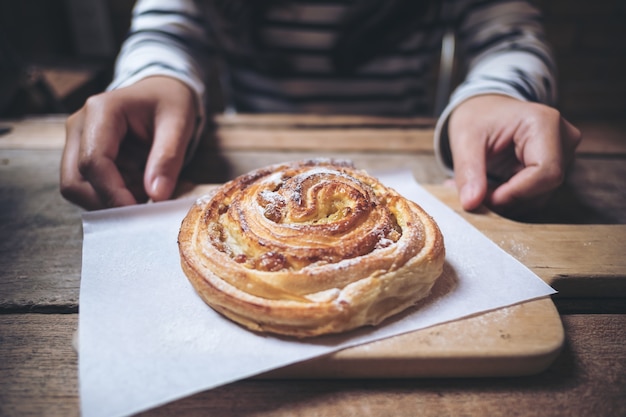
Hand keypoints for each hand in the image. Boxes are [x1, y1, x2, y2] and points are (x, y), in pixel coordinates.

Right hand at [60, 76, 197, 209]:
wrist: (161, 92)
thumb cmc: (170, 103)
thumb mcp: (179, 125)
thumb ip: (168, 158)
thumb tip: (156, 196)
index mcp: (101, 111)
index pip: (93, 161)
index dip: (113, 193)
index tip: (139, 212)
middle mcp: (79, 125)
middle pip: (74, 181)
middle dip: (107, 202)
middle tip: (142, 208)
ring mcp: (76, 141)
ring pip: (76, 187)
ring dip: (109, 200)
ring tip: (143, 189)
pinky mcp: (81, 154)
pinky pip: (88, 186)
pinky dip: (112, 195)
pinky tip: (136, 184)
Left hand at [447, 94, 581, 215]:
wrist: (486, 109)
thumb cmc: (478, 116)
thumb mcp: (464, 140)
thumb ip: (468, 172)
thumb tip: (470, 204)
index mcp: (544, 123)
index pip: (545, 173)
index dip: (515, 193)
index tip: (485, 199)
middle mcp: (563, 138)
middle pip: (544, 186)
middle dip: (508, 198)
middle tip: (477, 195)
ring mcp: (563, 153)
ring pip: (541, 195)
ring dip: (509, 201)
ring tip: (481, 190)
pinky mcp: (556, 166)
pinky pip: (536, 195)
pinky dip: (512, 198)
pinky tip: (493, 189)